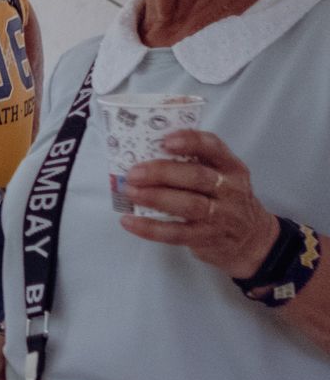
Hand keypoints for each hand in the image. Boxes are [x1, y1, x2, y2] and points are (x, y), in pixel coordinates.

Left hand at [119, 130, 281, 278]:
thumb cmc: (223, 200)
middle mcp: (230, 189)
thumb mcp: (221, 176)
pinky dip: (150, 228)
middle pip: (197, 177)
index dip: (190, 142)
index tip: (164, 141)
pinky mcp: (208, 238)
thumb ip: (193, 164)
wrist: (251, 239)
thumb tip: (143, 154)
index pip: (214, 148)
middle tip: (133, 173)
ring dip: (155, 197)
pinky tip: (129, 221)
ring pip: (189, 204)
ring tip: (130, 192)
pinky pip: (176, 233)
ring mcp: (221, 215)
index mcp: (231, 167)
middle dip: (162, 172)